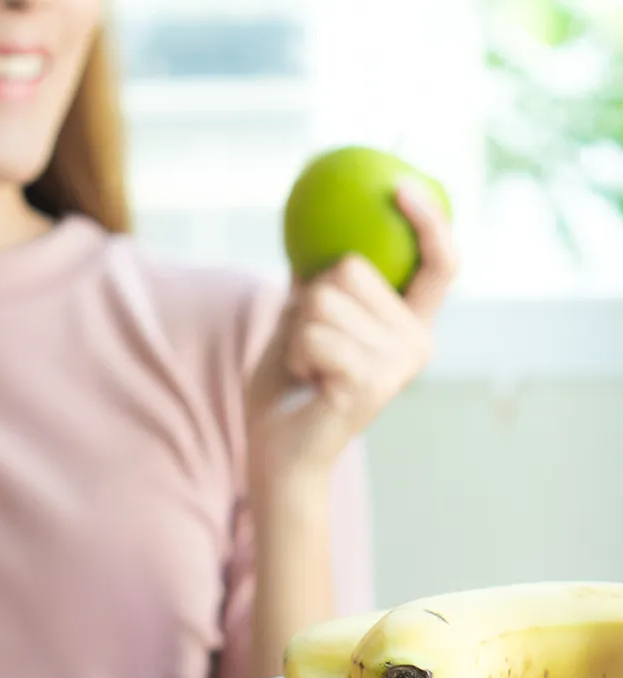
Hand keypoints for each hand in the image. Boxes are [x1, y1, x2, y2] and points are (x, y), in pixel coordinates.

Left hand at [245, 180, 458, 481]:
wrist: (278, 450)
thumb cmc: (288, 387)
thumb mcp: (301, 323)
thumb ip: (318, 285)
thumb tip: (311, 231)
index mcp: (410, 324)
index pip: (438, 264)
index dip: (429, 221)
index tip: (400, 186)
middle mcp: (417, 341)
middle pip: (350, 268)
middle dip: (309, 302)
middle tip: (311, 348)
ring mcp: (399, 364)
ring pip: (323, 300)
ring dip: (297, 332)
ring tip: (308, 368)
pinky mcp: (372, 383)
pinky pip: (313, 334)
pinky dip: (295, 353)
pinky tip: (307, 381)